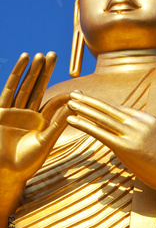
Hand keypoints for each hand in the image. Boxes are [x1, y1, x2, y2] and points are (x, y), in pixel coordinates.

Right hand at [0, 53, 69, 182]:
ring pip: (25, 86)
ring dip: (32, 70)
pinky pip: (9, 90)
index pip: (54, 102)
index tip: (76, 89)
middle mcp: (27, 113)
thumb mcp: (46, 142)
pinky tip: (24, 61)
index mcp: (41, 121)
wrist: (6, 173)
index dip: (64, 95)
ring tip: (39, 55)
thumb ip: (58, 125)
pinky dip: (16, 75)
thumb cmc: (27, 163)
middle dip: (45, 71)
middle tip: (54, 54)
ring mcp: (14, 111)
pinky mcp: (1, 111)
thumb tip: (74, 109)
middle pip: (38, 87)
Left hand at [66, 92, 155, 213]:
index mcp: (148, 119)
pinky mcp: (125, 147)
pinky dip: (85, 125)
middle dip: (91, 101)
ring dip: (84, 109)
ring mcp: (133, 134)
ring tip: (70, 102)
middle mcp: (140, 123)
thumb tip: (137, 134)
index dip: (104, 107)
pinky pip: (101, 133)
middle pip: (110, 108)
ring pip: (103, 118)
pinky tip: (73, 120)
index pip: (122, 110)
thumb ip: (148, 132)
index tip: (91, 103)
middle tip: (75, 94)